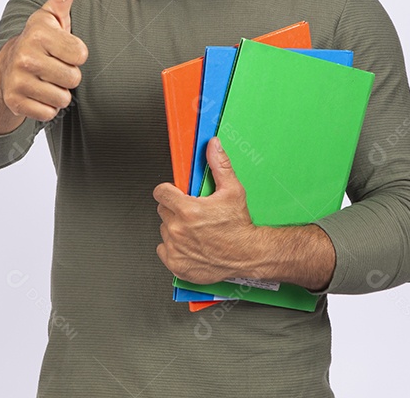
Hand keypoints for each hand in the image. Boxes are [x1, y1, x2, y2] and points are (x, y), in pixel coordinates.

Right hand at [0, 0, 88, 122]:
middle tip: (53, 66)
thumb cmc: (39, 42)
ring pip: (62, 98)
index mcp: (38, 34)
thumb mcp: (52, 17)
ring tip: (46, 79)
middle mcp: (25, 56)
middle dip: (68, 75)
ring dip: (58, 92)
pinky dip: (46, 107)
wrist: (6, 68)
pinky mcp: (15, 102)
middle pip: (73, 78)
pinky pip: (48, 112)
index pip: (80, 54)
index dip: (76, 54)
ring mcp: (17, 80)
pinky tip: (37, 93)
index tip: (62, 49)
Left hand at [153, 137, 258, 283]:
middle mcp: (178, 230)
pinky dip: (174, 248)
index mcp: (187, 210)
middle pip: (163, 210)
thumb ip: (219, 165)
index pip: (160, 193)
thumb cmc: (239, 227)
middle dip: (174, 209)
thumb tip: (213, 146)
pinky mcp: (176, 264)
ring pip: (164, 230)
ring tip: (194, 230)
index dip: (168, 191)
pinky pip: (163, 249)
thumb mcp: (233, 191)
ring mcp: (176, 248)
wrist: (248, 256)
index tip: (175, 194)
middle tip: (192, 213)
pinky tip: (190, 244)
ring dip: (175, 228)